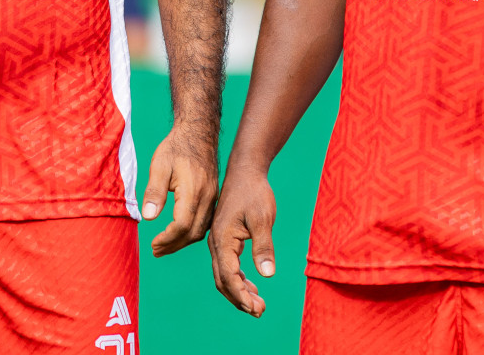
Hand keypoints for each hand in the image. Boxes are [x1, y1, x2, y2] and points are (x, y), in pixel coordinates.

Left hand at [141, 127, 218, 256]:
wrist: (198, 134)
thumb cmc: (176, 148)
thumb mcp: (159, 165)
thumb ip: (154, 191)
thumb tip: (148, 217)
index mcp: (193, 191)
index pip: (182, 225)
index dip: (167, 238)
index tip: (153, 244)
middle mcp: (207, 198)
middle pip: (193, 233)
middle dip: (173, 245)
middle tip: (156, 251)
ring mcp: (212, 198)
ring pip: (201, 230)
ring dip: (182, 242)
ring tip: (164, 247)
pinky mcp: (213, 197)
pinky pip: (205, 223)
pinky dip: (191, 233)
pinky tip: (179, 234)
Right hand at [209, 164, 275, 317]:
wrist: (245, 172)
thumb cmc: (254, 193)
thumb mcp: (263, 219)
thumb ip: (264, 247)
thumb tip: (268, 274)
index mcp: (222, 239)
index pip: (228, 275)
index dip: (241, 295)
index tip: (256, 308)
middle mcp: (216, 243)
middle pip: (222, 280)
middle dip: (240, 299)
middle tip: (260, 311)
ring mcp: (219, 242)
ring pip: (224, 275)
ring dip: (239, 291)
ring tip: (258, 304)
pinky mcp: (225, 239)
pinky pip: (228, 265)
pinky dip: (239, 280)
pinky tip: (252, 286)